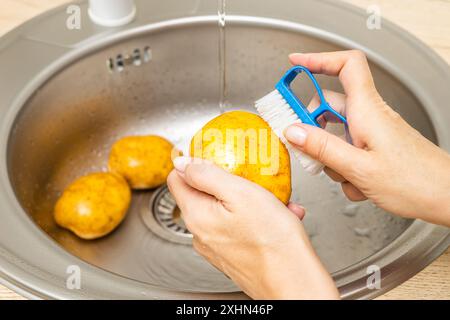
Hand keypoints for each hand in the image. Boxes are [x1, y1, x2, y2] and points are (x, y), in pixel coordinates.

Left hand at [167, 157, 339, 299]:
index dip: (191, 162)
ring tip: (273, 200)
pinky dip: (257, 218)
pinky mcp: (232, 254)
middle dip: (228, 182)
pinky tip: (280, 216)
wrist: (293, 281)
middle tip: (251, 177)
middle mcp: (201, 233)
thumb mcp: (238, 192)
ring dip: (248, 199)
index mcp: (196, 215)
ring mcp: (216, 246)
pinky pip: (239, 226)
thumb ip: (205, 175)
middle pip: (204, 193)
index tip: (210, 154)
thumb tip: (181, 163)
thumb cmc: (271, 240)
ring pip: (226, 210)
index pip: (176, 178)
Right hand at [285, 50, 449, 225]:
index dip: (319, 59)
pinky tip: (358, 184)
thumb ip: (323, 148)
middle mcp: (370, 116)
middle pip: (330, 106)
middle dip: (313, 128)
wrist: (445, 197)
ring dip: (331, 157)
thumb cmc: (415, 182)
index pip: (345, 65)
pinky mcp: (375, 147)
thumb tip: (293, 130)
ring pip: (336, 133)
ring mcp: (372, 132)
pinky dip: (345, 168)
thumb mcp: (359, 168)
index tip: (296, 65)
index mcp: (367, 110)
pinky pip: (349, 150)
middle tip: (306, 148)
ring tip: (344, 176)